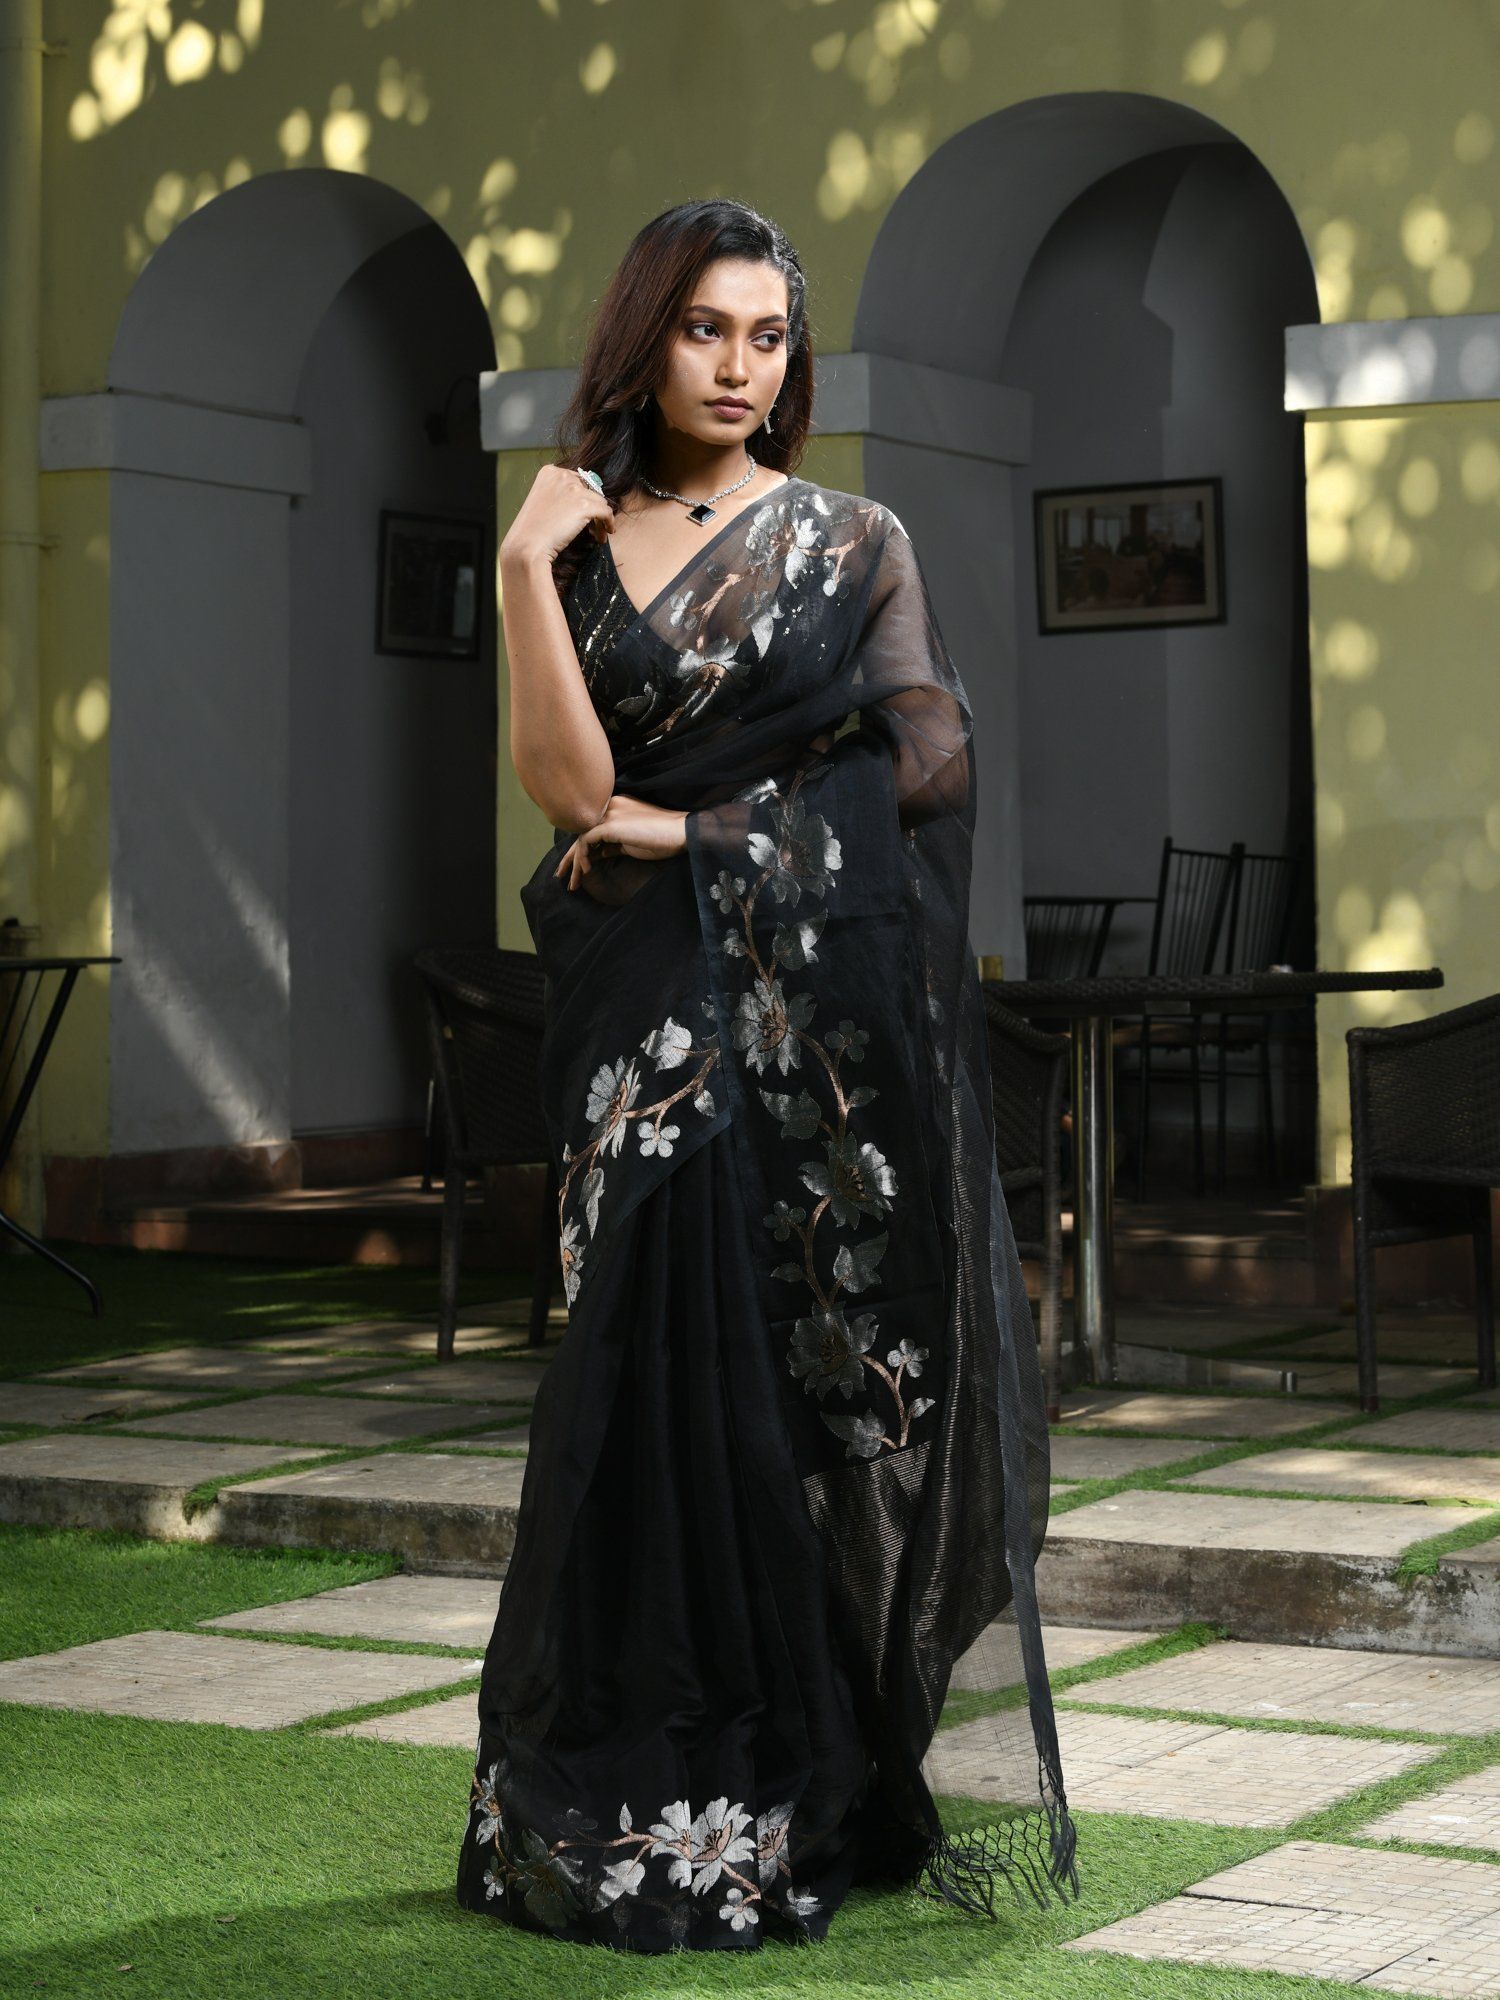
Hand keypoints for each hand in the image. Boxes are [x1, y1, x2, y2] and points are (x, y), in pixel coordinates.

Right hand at [501, 462, 615, 568]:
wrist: (528, 546)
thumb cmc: (532, 530)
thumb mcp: (542, 501)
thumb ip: (560, 494)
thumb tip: (585, 498)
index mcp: (549, 472)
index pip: (578, 480)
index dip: (582, 498)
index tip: (581, 514)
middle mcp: (562, 476)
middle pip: (591, 490)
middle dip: (592, 508)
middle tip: (591, 526)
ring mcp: (574, 489)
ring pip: (600, 502)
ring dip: (599, 519)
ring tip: (595, 534)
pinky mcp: (585, 505)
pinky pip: (607, 512)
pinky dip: (608, 524)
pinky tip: (604, 534)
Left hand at [554, 794, 688, 889]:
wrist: (680, 833)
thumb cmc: (662, 839)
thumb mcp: (631, 842)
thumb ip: (612, 844)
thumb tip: (596, 855)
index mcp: (615, 805)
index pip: (590, 827)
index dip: (580, 848)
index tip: (575, 868)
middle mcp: (609, 805)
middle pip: (581, 831)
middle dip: (569, 856)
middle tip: (561, 876)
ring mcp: (609, 813)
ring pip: (580, 837)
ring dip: (574, 862)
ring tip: (572, 882)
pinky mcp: (610, 824)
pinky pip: (585, 841)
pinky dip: (582, 857)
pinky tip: (587, 871)